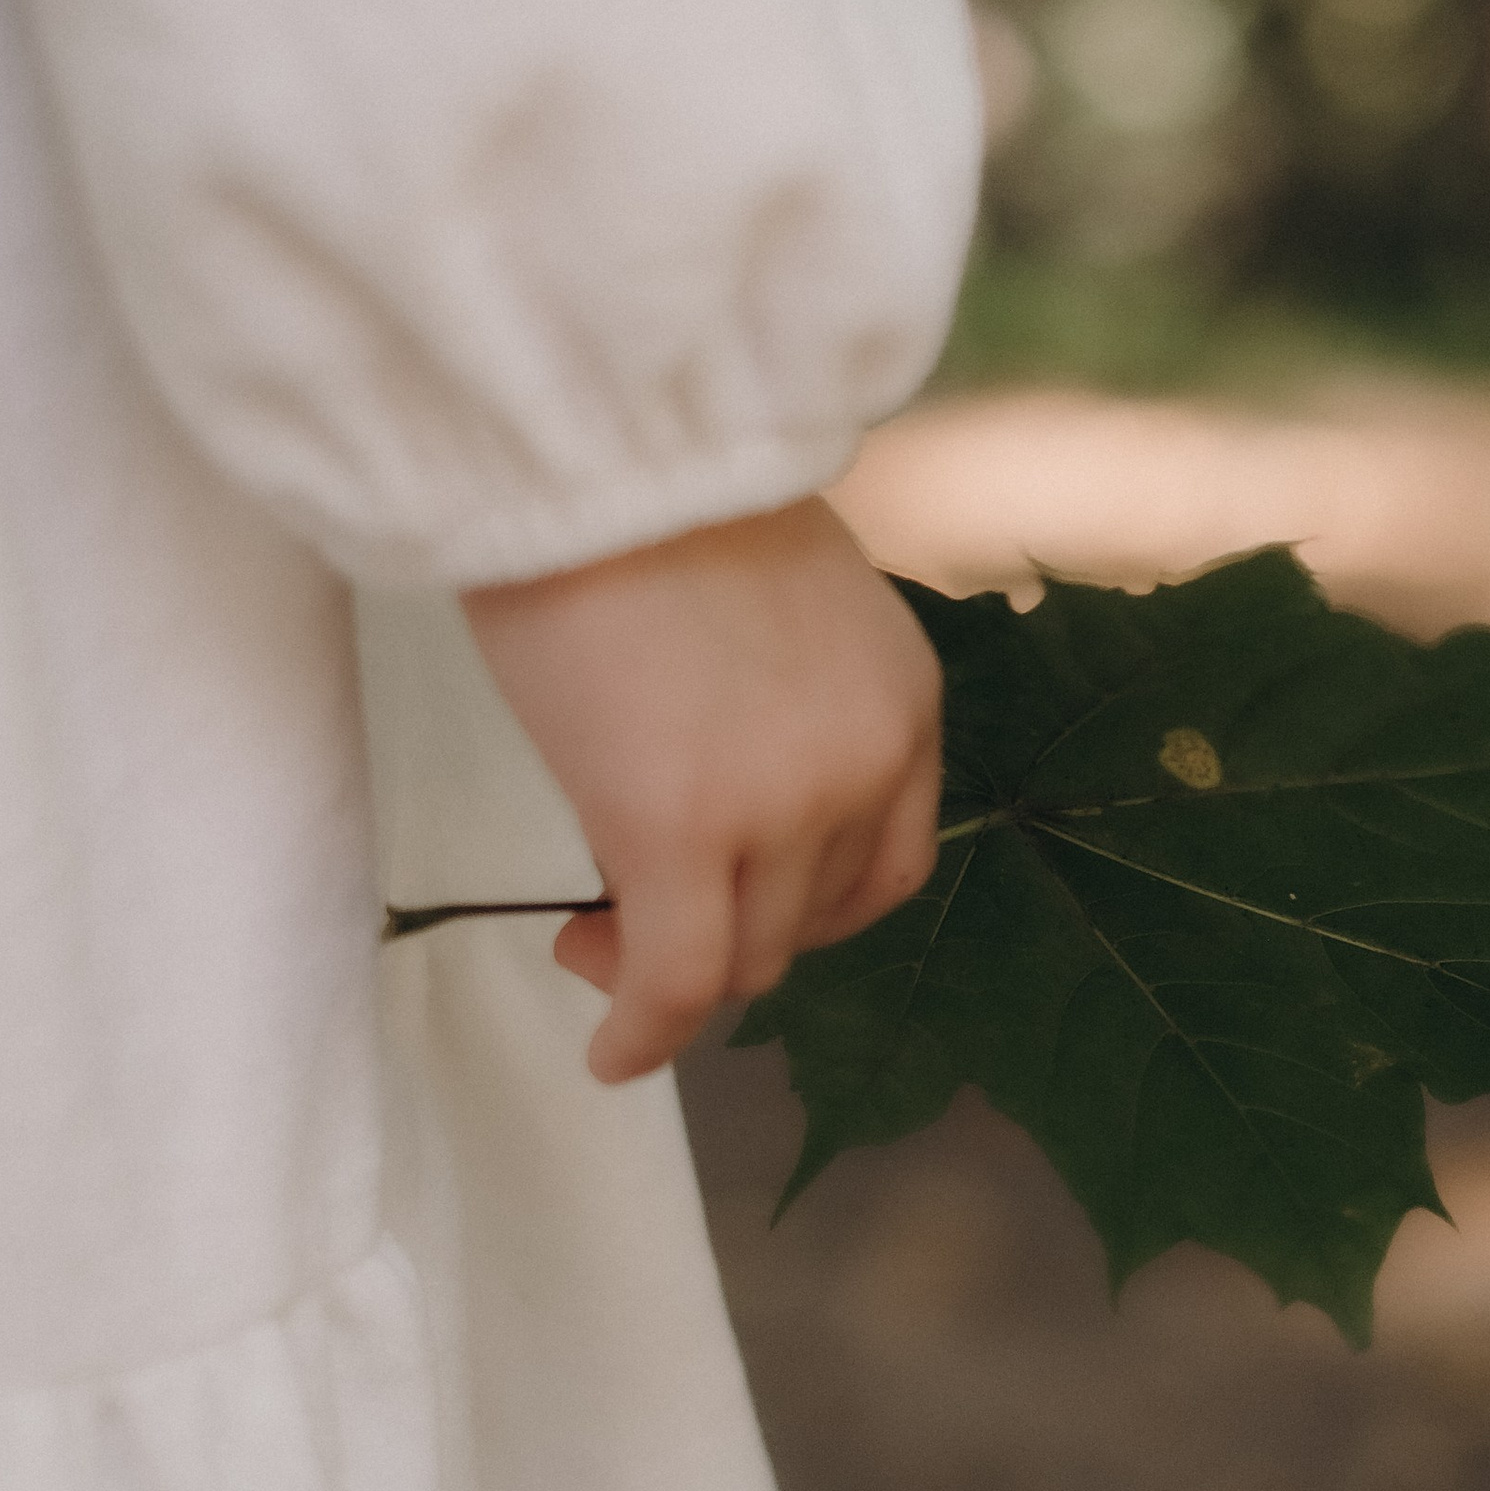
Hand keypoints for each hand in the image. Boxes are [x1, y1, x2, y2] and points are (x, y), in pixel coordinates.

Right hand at [461, 498, 942, 1083]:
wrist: (601, 437)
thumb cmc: (653, 494)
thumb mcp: (773, 607)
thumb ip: (781, 703)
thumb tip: (712, 778)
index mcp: (903, 704)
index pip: (881, 868)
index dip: (802, 909)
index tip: (728, 903)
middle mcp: (866, 763)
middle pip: (806, 923)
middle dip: (722, 940)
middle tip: (619, 920)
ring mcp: (782, 805)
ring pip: (742, 958)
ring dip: (663, 969)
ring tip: (586, 936)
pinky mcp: (680, 832)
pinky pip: (675, 981)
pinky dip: (641, 1032)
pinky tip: (609, 1053)